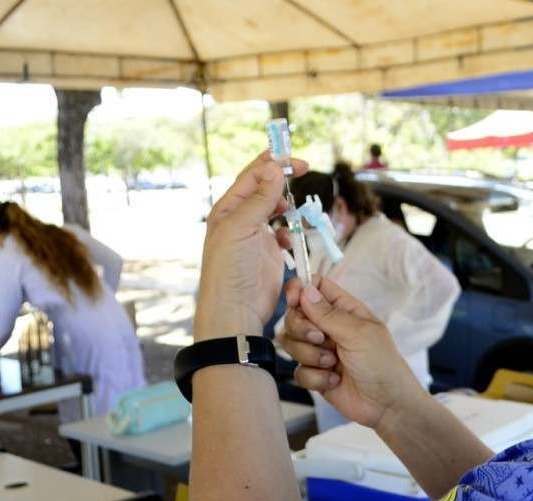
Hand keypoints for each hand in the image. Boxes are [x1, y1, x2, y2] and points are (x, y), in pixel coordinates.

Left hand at [195, 152, 307, 339]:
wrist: (236, 309)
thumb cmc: (230, 269)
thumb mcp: (242, 228)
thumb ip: (260, 199)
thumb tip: (274, 168)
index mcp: (228, 209)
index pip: (252, 176)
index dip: (273, 163)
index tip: (296, 158)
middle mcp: (240, 219)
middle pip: (264, 188)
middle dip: (282, 178)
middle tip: (304, 169)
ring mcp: (256, 236)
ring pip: (275, 209)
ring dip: (287, 205)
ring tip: (294, 209)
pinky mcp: (269, 253)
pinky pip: (283, 232)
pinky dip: (290, 230)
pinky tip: (289, 238)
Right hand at [280, 276, 429, 428]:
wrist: (387, 405)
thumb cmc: (382, 364)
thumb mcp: (358, 333)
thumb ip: (328, 314)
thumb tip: (305, 289)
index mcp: (344, 310)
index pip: (315, 287)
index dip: (300, 289)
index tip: (294, 300)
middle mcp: (329, 327)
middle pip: (295, 315)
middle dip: (302, 329)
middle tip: (321, 339)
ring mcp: (320, 351)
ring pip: (292, 344)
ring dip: (310, 356)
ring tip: (333, 364)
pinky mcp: (315, 374)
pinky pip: (298, 370)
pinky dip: (315, 377)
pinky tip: (334, 381)